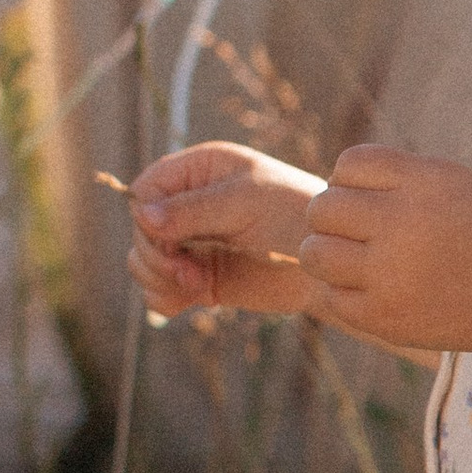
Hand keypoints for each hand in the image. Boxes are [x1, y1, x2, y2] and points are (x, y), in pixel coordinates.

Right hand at [130, 141, 325, 319]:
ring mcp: (192, 243)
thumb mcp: (246, 202)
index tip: (169, 240)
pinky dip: (164, 298)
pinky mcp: (199, 278)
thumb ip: (195, 209)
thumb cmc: (295, 215)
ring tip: (194, 285)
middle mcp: (188, 205)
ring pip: (143, 261)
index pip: (146, 191)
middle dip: (156, 255)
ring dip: (159, 278)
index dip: (146, 218)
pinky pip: (160, 290)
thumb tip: (143, 215)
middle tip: (188, 272)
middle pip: (140, 231)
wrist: (330, 264)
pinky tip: (188, 301)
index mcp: (198, 171)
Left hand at [295, 146, 471, 357]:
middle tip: (356, 231)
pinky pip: (331, 296)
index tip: (371, 197)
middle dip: (333, 216)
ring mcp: (390, 273)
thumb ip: (401, 177)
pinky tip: (370, 288)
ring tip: (352, 259)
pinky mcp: (384, 316)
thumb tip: (332, 185)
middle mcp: (402, 223)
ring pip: (316, 253)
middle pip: (324, 207)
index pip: (349, 164)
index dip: (351, 178)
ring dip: (326, 252)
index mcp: (424, 182)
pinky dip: (343, 290)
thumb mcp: (459, 183)